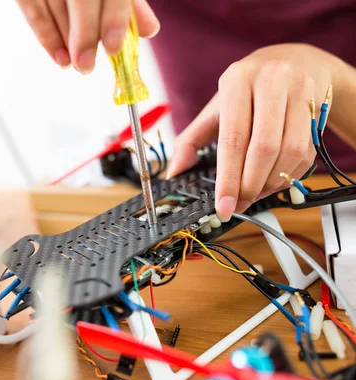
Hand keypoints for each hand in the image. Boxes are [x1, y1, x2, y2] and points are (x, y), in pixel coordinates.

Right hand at [16, 0, 158, 72]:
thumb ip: (129, 5)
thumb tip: (149, 30)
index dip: (114, 18)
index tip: (113, 48)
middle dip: (83, 33)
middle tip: (86, 65)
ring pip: (53, 4)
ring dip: (63, 39)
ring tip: (74, 64)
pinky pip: (31, 8)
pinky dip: (45, 35)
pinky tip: (59, 57)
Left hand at [166, 44, 343, 220]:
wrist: (294, 61)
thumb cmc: (248, 90)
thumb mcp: (216, 108)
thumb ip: (191, 140)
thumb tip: (174, 172)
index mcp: (236, 80)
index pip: (233, 139)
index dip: (228, 178)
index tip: (223, 205)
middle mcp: (270, 80)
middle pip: (263, 148)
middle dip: (250, 184)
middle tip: (239, 204)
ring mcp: (298, 90)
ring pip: (289, 152)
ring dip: (271, 182)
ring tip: (255, 194)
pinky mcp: (318, 103)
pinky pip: (307, 151)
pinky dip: (288, 174)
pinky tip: (273, 180)